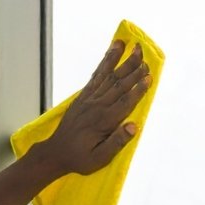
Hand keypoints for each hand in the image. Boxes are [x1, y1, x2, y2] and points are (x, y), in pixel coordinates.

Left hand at [35, 39, 150, 177]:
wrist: (55, 152)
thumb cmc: (80, 158)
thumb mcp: (100, 158)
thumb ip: (117, 142)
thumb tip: (133, 126)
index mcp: (103, 121)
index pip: (125, 101)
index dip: (138, 89)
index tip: (149, 76)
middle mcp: (96, 106)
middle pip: (118, 83)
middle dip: (132, 68)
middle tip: (144, 53)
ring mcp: (88, 99)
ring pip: (108, 76)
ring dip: (121, 60)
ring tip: (131, 46)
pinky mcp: (83, 96)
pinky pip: (96, 76)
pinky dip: (105, 63)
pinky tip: (112, 52)